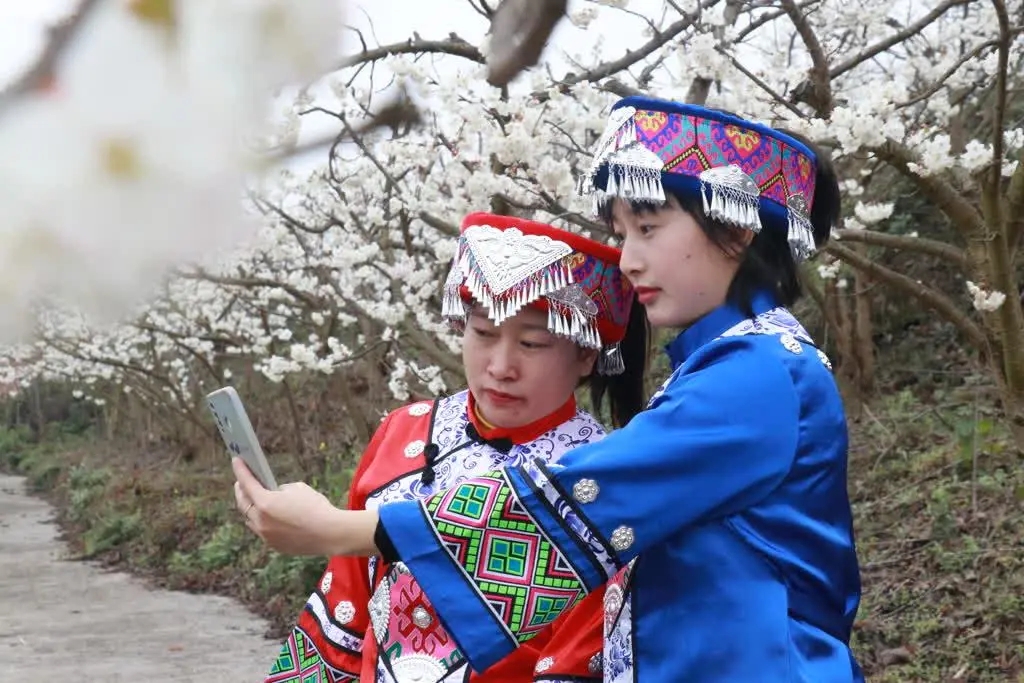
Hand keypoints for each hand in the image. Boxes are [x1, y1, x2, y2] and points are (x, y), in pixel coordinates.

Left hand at [232, 457, 379, 556]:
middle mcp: (260, 521)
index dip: (241, 470)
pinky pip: (263, 531)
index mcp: (265, 503)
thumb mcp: (298, 489)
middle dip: (241, 491)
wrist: (330, 533)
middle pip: (243, 504)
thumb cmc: (316, 507)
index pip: (247, 483)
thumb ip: (281, 489)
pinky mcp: (275, 546)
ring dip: (250, 508)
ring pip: (251, 520)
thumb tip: (275, 494)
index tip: (236, 461)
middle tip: (242, 482)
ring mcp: (266, 536)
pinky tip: (269, 517)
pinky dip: (263, 521)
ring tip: (254, 500)